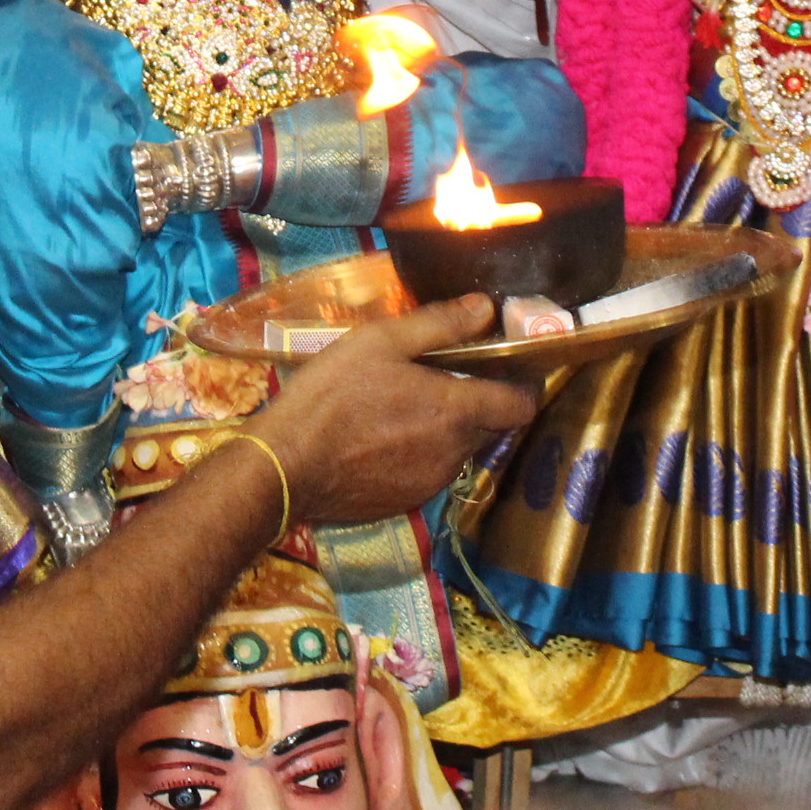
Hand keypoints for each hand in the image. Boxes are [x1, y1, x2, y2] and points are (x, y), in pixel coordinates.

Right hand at [247, 295, 533, 527]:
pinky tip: (385, 435)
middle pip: (492, 426)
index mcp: (456, 411)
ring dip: (449, 427)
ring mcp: (432, 482)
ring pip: (459, 449)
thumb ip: (439, 324)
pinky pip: (430, 470)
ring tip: (409, 404)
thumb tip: (485, 307)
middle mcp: (455, 452)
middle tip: (450, 375)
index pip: (522, 405)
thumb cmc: (331, 396)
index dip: (525, 383)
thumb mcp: (379, 342)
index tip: (512, 365)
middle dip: (482, 401)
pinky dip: (422, 451)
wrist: (286, 467)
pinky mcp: (407, 502)